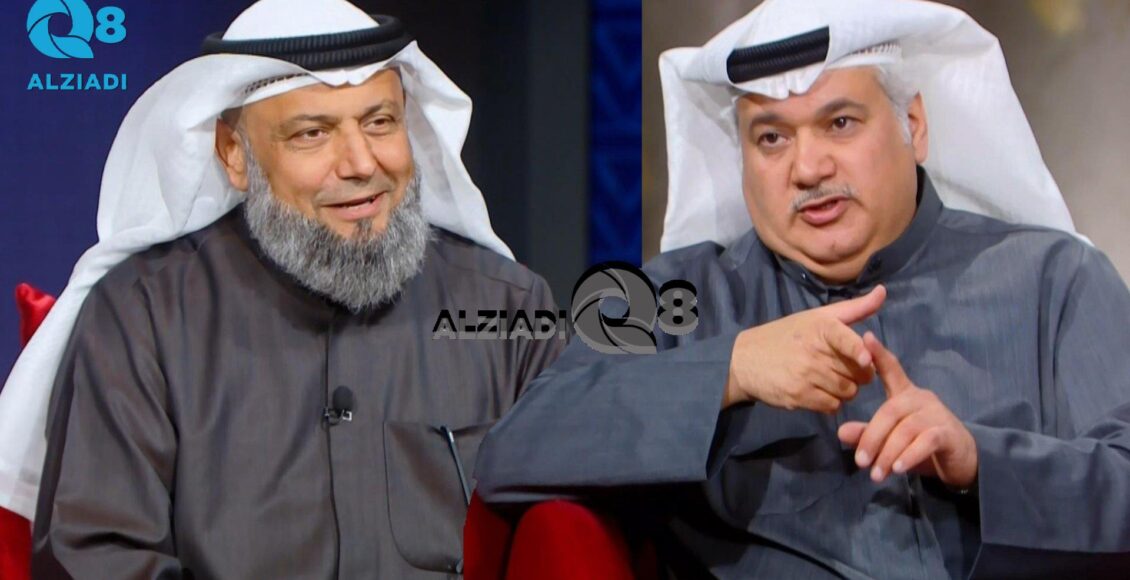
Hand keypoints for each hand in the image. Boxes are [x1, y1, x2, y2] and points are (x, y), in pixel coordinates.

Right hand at [724, 285, 885, 412]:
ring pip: (848, 391)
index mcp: (821, 327)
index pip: (846, 339)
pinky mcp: (799, 396)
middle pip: (858, 372)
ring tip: (829, 380)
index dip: (859, 351)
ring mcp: (806, 375)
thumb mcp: (818, 317)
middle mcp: (814, 351)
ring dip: (845, 390)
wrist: (745, 360)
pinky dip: (831, 403)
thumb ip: (855, 309)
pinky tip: (819, 392)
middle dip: (857, 373)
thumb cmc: (787, 335)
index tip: (866, 359)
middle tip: (842, 367)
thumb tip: (884, 291)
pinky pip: (832, 406)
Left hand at [837, 332, 977, 488]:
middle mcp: (921, 398)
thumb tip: (841, 433)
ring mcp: (937, 414)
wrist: (961, 462)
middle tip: (860, 462)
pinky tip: (898, 469)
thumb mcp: (890, 441)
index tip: (866, 336)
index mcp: (905, 394)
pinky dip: (909, 456)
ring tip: (876, 474)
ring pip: (906, 429)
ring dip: (888, 453)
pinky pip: (926, 441)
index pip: (892, 369)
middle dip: (872, 437)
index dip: (879, 354)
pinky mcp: (948, 433)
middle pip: (890, 411)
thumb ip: (868, 434)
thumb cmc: (920, 445)